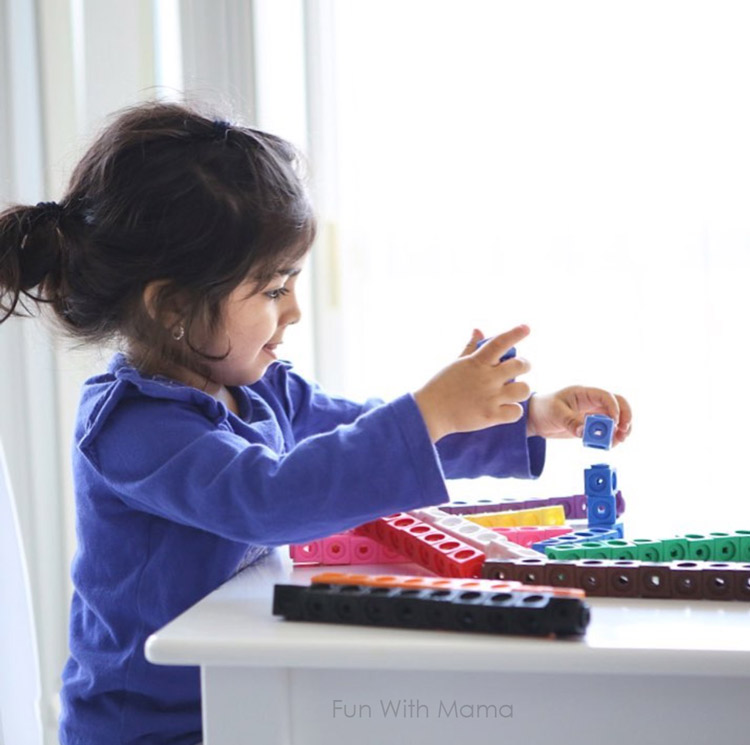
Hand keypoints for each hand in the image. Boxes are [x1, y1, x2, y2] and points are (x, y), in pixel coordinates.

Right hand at [413, 325, 531, 441]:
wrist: (430, 412)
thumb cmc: (441, 386)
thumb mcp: (456, 364)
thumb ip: (471, 347)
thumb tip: (478, 330)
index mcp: (476, 363)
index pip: (500, 342)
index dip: (515, 333)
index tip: (526, 328)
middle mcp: (486, 378)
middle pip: (520, 365)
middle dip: (525, 365)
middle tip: (520, 369)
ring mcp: (490, 397)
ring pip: (524, 389)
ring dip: (521, 389)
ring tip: (513, 392)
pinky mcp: (491, 416)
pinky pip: (517, 411)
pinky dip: (514, 410)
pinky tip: (506, 409)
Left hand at [527, 386, 631, 444]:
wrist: (535, 418)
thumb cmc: (544, 408)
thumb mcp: (556, 413)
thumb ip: (571, 421)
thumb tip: (584, 431)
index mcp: (584, 393)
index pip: (606, 395)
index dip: (614, 407)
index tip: (615, 421)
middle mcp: (592, 402)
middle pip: (618, 404)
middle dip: (625, 416)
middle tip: (623, 431)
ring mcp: (594, 413)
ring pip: (616, 418)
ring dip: (622, 428)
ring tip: (620, 440)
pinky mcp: (592, 426)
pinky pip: (607, 430)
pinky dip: (612, 437)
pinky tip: (611, 444)